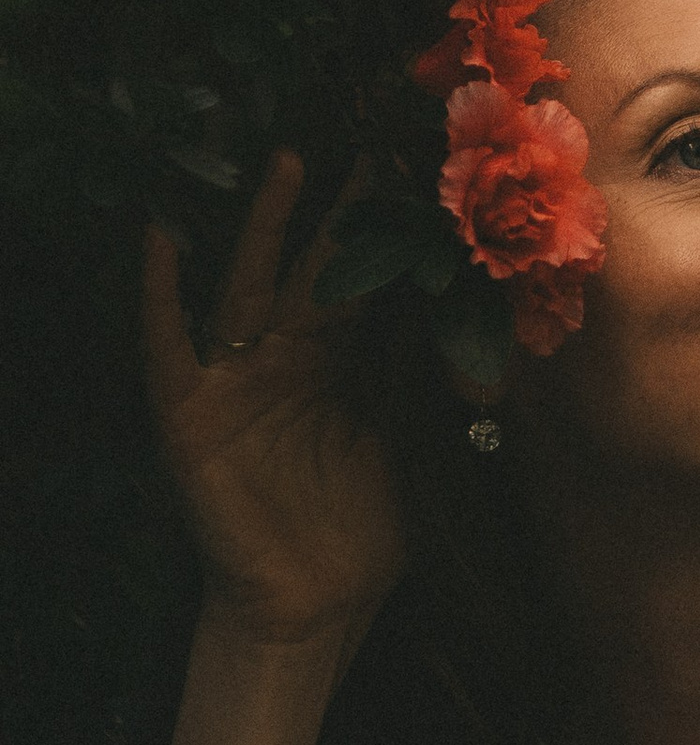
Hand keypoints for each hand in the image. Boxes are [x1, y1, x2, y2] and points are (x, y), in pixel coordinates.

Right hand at [143, 153, 408, 653]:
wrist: (315, 605)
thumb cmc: (364, 530)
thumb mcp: (413, 443)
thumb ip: (434, 383)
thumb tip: (496, 321)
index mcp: (344, 365)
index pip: (370, 282)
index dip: (396, 234)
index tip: (431, 174)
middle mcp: (290, 359)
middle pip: (318, 269)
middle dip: (344, 210)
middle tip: (374, 140)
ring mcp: (239, 381)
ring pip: (253, 285)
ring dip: (266, 225)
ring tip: (289, 162)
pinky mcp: (192, 414)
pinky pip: (170, 346)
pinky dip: (161, 294)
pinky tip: (159, 239)